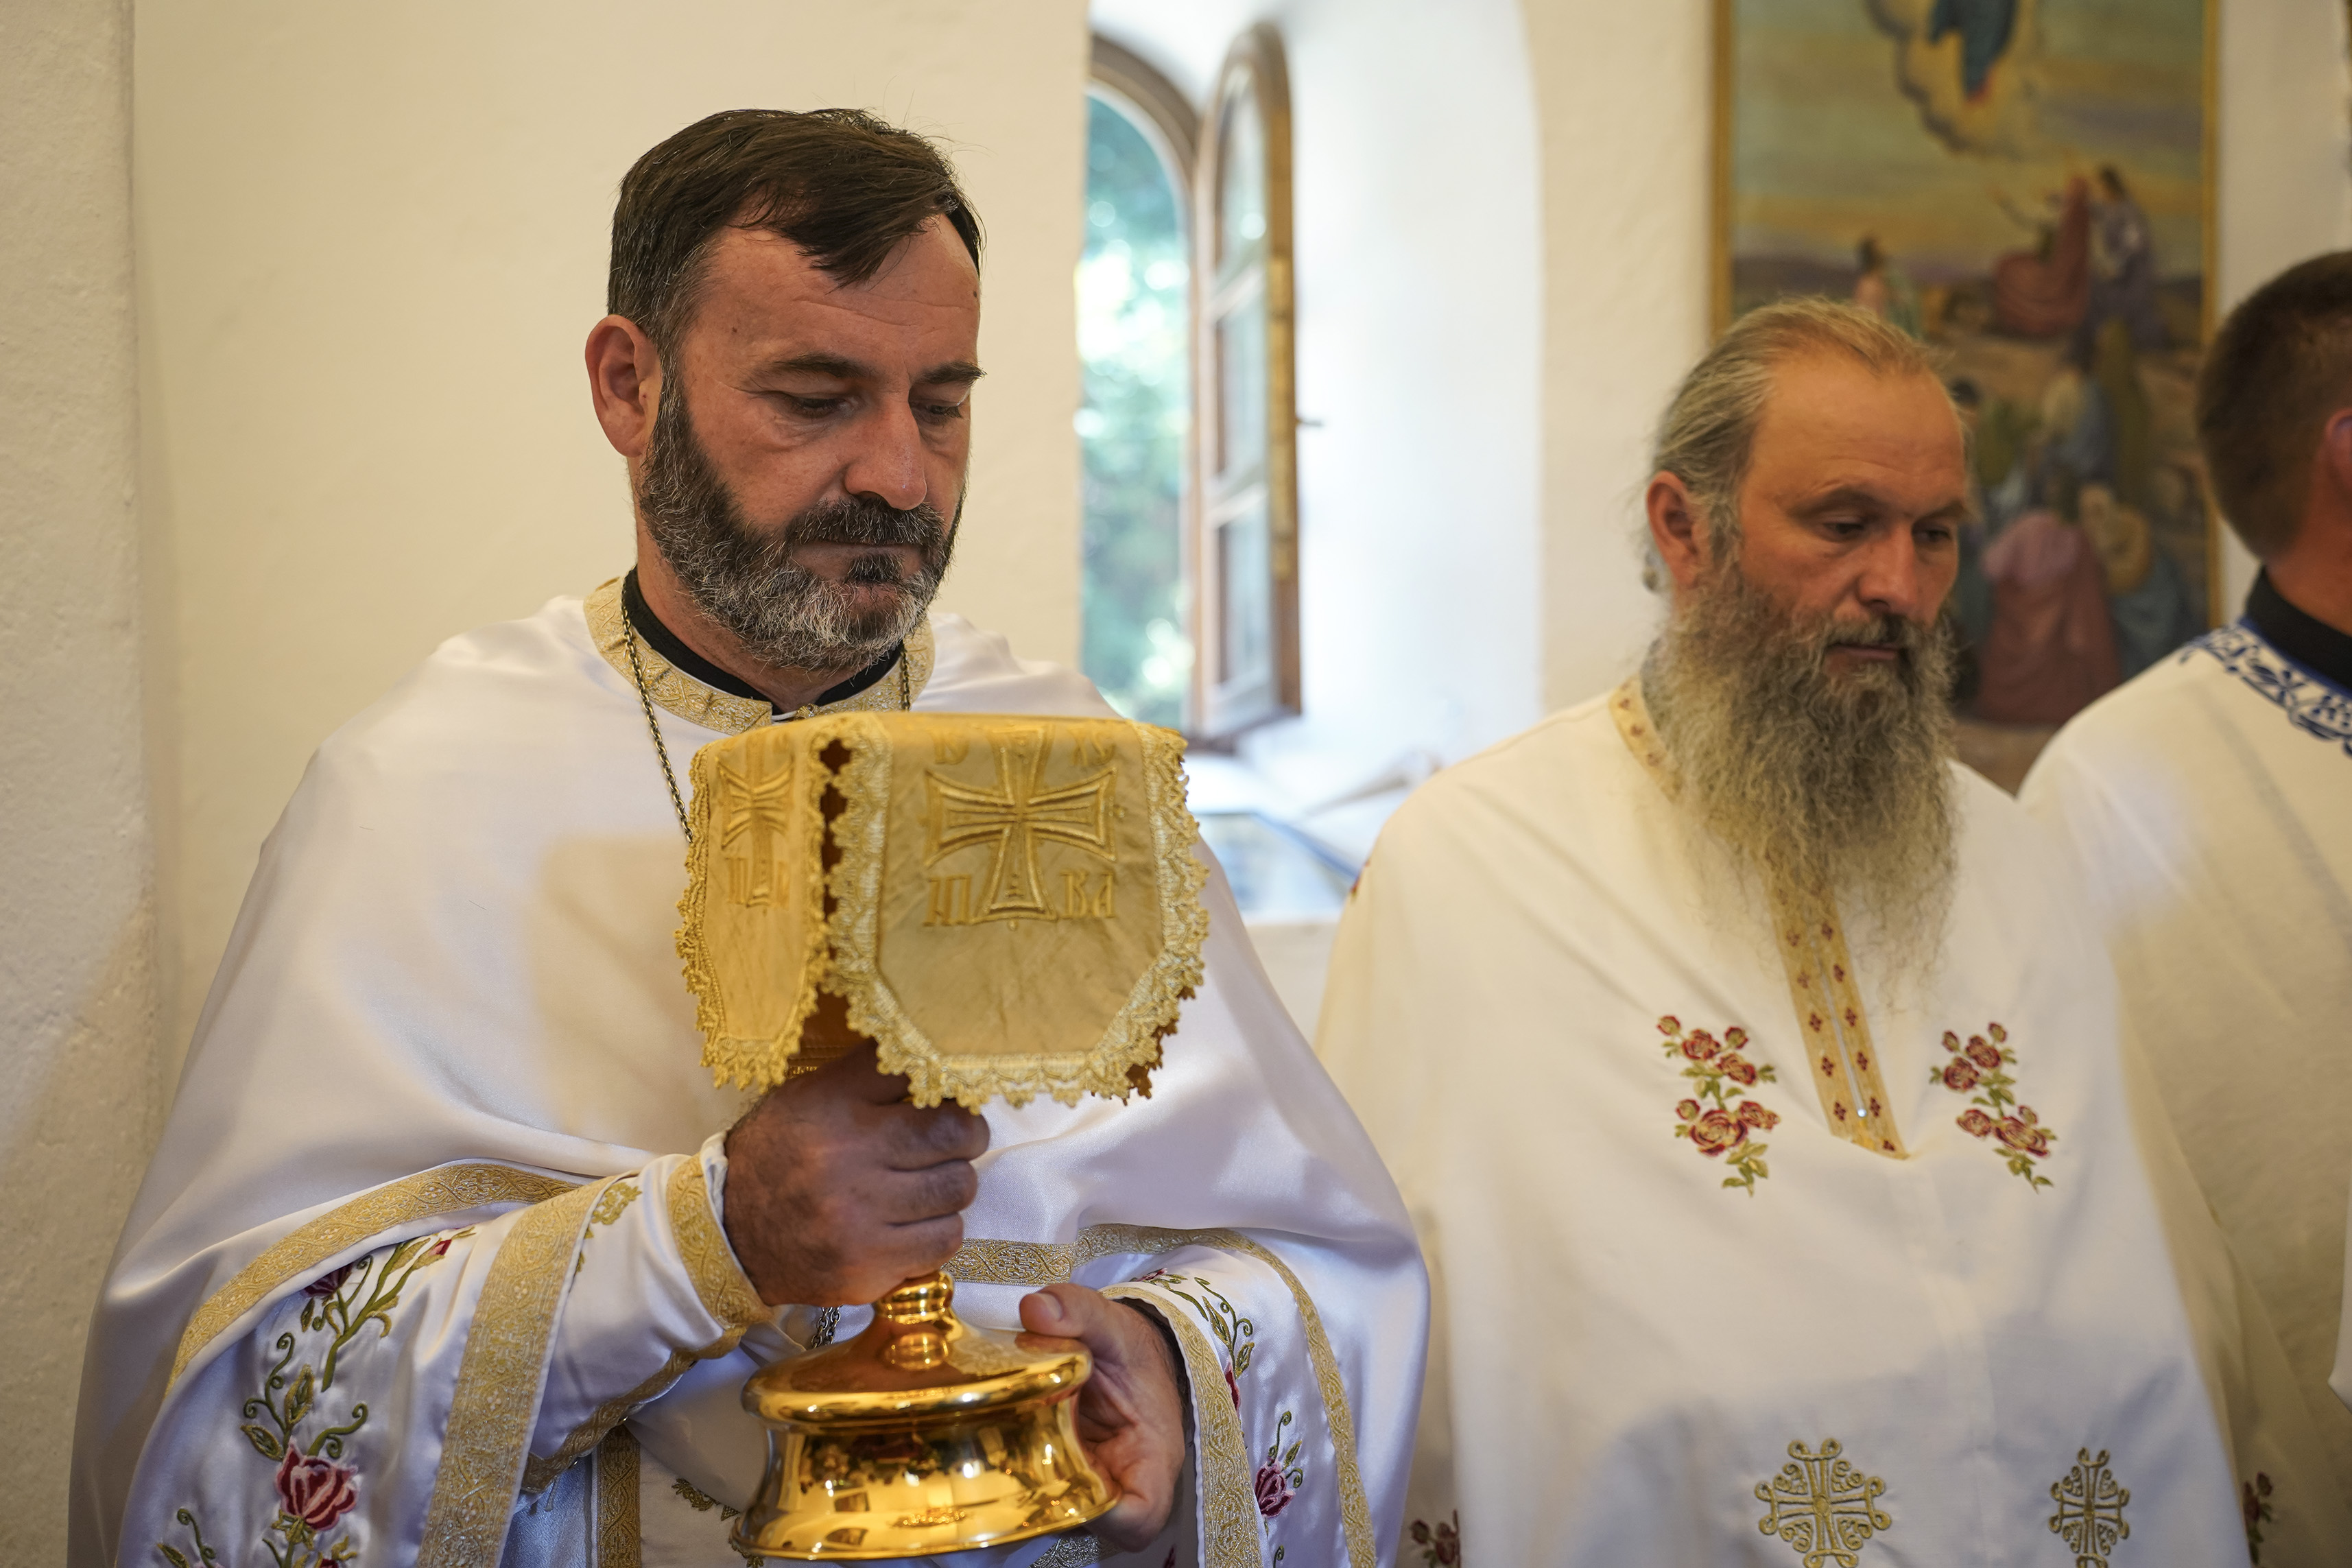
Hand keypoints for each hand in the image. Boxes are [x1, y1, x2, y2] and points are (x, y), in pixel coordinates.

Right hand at [722, 1043, 988, 1304]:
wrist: (730, 1234)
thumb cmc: (781, 1154)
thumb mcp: (812, 1096)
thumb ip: (873, 1076)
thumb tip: (941, 1062)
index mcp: (833, 1106)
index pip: (920, 1075)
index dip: (949, 1087)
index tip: (948, 1099)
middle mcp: (846, 1158)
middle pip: (956, 1134)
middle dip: (966, 1136)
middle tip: (952, 1143)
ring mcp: (858, 1218)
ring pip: (958, 1189)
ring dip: (951, 1186)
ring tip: (926, 1186)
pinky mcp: (868, 1266)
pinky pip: (945, 1240)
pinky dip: (939, 1230)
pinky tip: (913, 1224)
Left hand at [1020, 1285, 1185, 1552]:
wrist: (1122, 1351)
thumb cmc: (1130, 1348)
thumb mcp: (1111, 1324)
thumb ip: (1078, 1310)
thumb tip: (1035, 1310)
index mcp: (1152, 1458)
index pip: (1141, 1517)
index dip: (1108, 1517)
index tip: (1067, 1478)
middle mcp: (1121, 1485)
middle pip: (1085, 1519)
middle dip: (1044, 1491)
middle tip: (1015, 1445)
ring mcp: (1086, 1487)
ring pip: (1052, 1509)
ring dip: (1022, 1479)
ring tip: (1004, 1431)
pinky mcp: (1059, 1478)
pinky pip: (1034, 1489)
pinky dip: (1013, 1466)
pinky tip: (999, 1432)